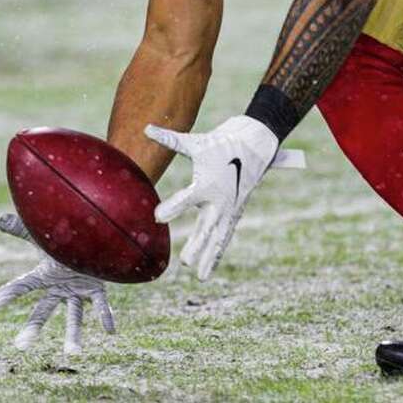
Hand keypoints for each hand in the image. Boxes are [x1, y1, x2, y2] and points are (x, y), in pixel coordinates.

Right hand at [0, 213, 115, 354]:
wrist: (87, 241)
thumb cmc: (62, 240)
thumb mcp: (41, 235)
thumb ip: (22, 229)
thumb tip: (0, 220)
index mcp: (44, 276)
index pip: (22, 285)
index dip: (7, 294)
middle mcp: (59, 288)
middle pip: (44, 310)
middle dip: (32, 327)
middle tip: (19, 346)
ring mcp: (77, 291)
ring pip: (74, 315)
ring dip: (73, 334)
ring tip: (73, 353)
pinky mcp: (96, 288)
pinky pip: (101, 303)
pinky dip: (106, 315)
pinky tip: (110, 330)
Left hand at [146, 115, 303, 280]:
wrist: (255, 144)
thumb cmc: (222, 143)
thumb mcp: (197, 142)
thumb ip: (171, 139)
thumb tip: (146, 128)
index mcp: (208, 183)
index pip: (187, 198)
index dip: (172, 207)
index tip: (157, 217)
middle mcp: (220, 199)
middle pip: (207, 225)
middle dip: (197, 243)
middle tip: (186, 261)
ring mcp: (230, 208)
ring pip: (218, 236)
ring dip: (209, 255)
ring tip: (198, 275)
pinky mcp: (234, 212)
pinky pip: (224, 236)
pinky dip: (216, 253)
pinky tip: (207, 271)